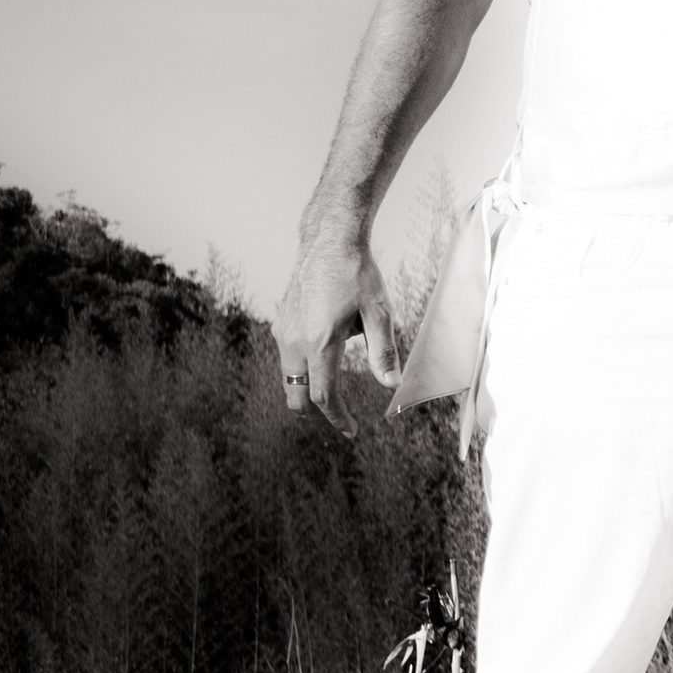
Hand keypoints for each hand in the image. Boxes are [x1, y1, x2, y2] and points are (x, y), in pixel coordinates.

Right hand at [274, 227, 396, 435]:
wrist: (328, 242)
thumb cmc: (357, 274)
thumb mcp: (379, 312)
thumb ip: (383, 351)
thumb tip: (391, 385)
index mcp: (319, 342)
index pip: (323, 396)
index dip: (338, 418)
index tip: (352, 430)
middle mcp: (293, 341)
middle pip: (296, 395)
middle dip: (316, 412)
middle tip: (342, 417)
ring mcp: (282, 332)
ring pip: (289, 377)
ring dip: (311, 387)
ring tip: (339, 382)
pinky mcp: (280, 323)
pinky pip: (287, 358)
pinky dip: (304, 368)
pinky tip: (328, 352)